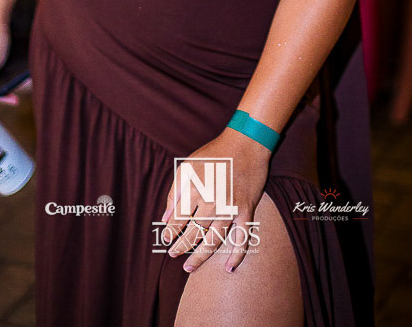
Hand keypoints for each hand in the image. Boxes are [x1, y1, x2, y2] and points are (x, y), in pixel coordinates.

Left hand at [159, 127, 271, 273]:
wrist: (246, 143)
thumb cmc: (214, 153)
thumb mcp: (187, 166)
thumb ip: (174, 191)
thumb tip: (165, 217)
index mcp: (193, 190)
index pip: (177, 220)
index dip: (169, 233)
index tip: (165, 239)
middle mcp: (210, 203)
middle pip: (192, 234)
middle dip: (181, 247)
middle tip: (174, 255)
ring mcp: (230, 209)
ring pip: (213, 242)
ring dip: (200, 257)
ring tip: (189, 267)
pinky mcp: (246, 211)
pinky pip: (242, 238)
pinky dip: (236, 255)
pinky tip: (228, 268)